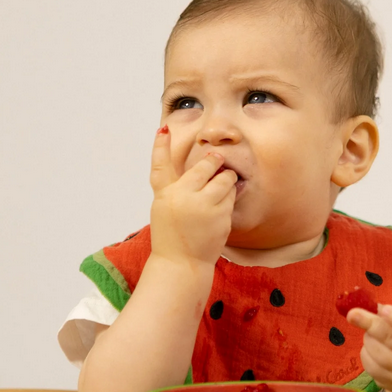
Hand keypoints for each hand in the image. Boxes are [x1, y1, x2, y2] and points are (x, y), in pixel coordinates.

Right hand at [149, 126, 236, 265]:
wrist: (181, 262)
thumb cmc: (171, 232)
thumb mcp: (164, 206)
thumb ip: (176, 184)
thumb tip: (195, 161)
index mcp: (167, 194)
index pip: (161, 165)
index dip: (160, 146)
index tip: (164, 129)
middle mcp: (185, 198)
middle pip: (207, 166)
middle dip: (215, 161)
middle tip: (218, 160)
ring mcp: (205, 208)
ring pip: (225, 180)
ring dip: (226, 179)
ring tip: (218, 187)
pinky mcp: (221, 218)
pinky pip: (231, 198)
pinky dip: (228, 199)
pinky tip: (219, 209)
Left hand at [346, 304, 391, 391]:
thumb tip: (372, 308)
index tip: (384, 310)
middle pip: (391, 339)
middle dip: (370, 324)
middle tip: (352, 314)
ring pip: (378, 354)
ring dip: (368, 339)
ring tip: (370, 332)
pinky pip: (371, 366)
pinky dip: (366, 353)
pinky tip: (371, 347)